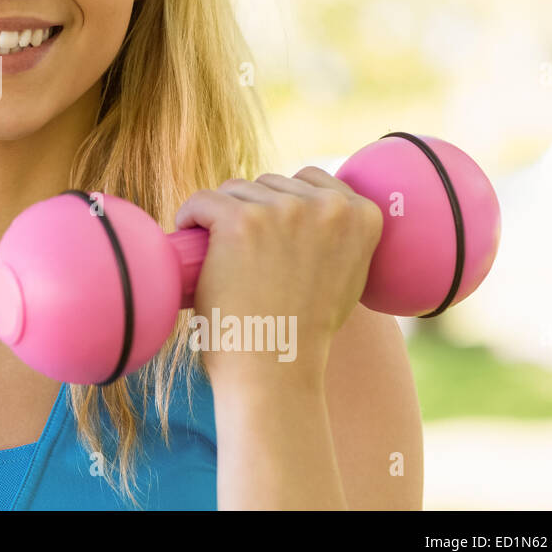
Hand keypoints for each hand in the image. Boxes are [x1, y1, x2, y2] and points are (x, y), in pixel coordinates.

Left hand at [173, 166, 383, 391]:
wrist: (274, 372)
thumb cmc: (302, 334)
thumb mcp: (345, 277)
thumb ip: (339, 239)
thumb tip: (320, 208)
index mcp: (361, 215)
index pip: (311, 179)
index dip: (283, 201)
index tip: (267, 231)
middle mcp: (328, 206)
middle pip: (271, 183)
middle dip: (251, 209)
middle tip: (240, 254)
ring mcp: (283, 211)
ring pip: (236, 191)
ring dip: (221, 216)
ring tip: (219, 255)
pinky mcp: (240, 220)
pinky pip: (203, 200)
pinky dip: (190, 215)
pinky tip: (190, 234)